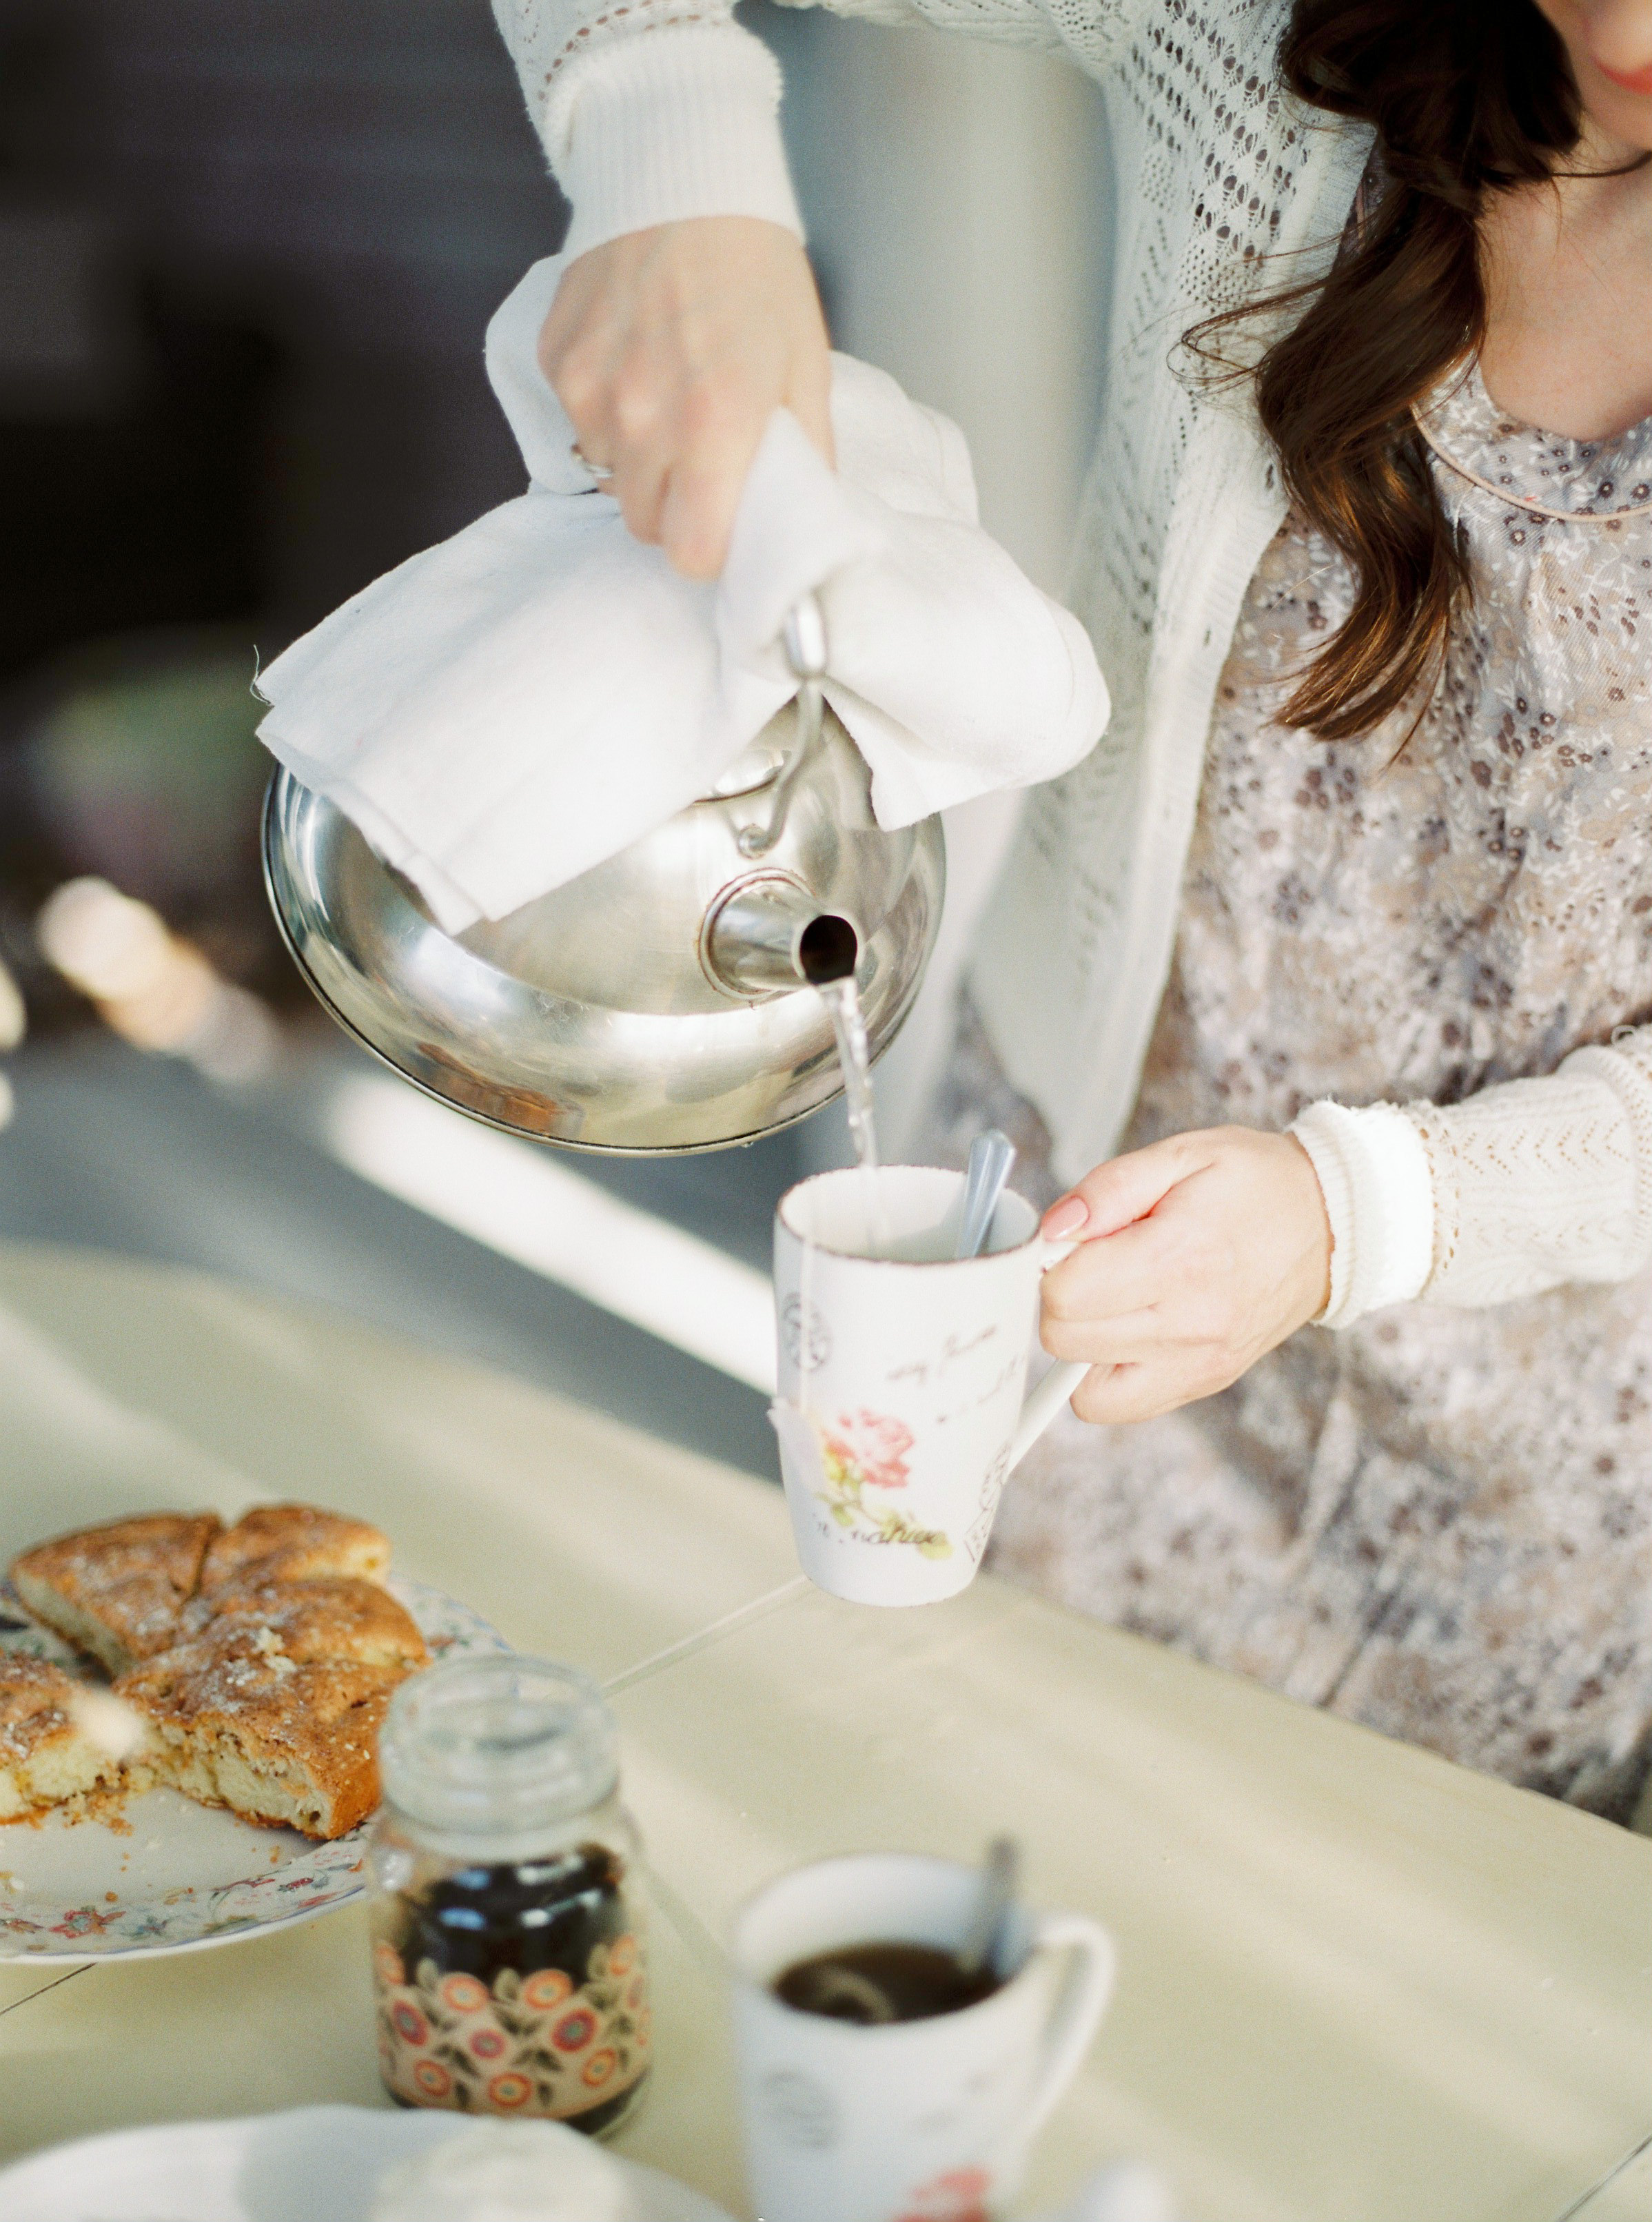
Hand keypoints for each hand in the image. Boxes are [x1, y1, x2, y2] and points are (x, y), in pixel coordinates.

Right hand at [540, 216, 832, 579]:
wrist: (684, 178)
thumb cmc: (756, 274)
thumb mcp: (805, 367)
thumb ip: (803, 455)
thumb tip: (796, 519)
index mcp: (717, 425)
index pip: (692, 552)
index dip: (710, 548)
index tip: (723, 525)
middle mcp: (644, 417)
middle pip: (644, 523)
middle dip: (673, 507)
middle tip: (700, 461)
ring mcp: (590, 390)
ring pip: (607, 476)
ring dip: (636, 459)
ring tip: (667, 400)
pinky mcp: (557, 362)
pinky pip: (578, 423)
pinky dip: (603, 411)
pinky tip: (633, 363)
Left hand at [1038, 1127, 1332, 1423]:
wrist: (1331, 1225)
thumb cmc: (1255, 1184)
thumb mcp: (1182, 1155)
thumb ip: (1108, 1188)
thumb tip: (1053, 1229)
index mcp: (1178, 1257)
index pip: (1064, 1292)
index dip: (1050, 1261)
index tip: (1072, 1240)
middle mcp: (1188, 1322)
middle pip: (1064, 1339)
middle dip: (1060, 1298)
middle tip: (1092, 1265)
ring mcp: (1197, 1362)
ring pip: (1082, 1386)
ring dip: (1080, 1341)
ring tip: (1112, 1298)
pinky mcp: (1203, 1382)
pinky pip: (1118, 1406)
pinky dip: (1103, 1375)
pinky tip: (1124, 1332)